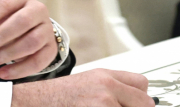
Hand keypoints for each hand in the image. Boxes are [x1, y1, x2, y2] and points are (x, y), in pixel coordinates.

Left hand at [0, 0, 55, 79]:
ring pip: (32, 42)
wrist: (29, 29)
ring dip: (8, 53)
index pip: (5, 4)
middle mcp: (38, 10)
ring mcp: (47, 30)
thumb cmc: (6, 20)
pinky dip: (19, 70)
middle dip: (0, 36)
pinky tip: (2, 73)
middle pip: (22, 22)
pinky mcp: (51, 49)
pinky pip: (38, 61)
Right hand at [11, 69, 154, 106]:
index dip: (142, 99)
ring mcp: (103, 105)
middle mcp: (107, 88)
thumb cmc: (56, 97)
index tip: (140, 104)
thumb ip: (111, 87)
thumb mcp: (87, 82)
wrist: (34, 102)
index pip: (143, 85)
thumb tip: (139, 99)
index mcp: (105, 76)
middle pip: (145, 104)